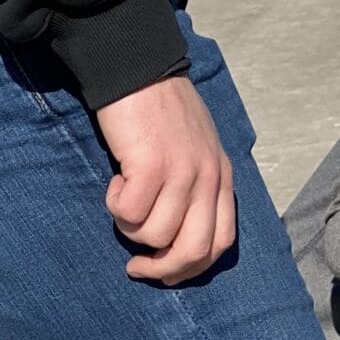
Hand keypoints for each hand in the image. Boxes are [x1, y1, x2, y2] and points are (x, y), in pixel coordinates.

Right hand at [95, 73, 235, 284]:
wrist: (139, 69)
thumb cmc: (160, 112)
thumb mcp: (196, 150)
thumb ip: (197, 187)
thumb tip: (175, 238)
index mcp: (222, 177)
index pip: (221, 243)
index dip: (191, 267)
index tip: (162, 270)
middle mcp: (209, 178)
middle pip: (193, 251)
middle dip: (161, 269)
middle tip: (136, 266)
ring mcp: (183, 172)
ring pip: (156, 236)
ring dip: (131, 227)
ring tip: (124, 196)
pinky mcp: (152, 165)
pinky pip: (130, 213)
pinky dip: (116, 205)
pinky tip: (117, 179)